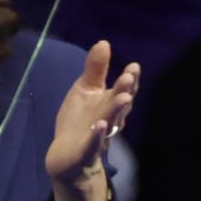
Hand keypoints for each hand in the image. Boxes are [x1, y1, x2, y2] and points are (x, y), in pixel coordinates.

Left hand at [45, 41, 138, 200]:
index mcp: (110, 103)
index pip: (123, 90)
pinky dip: (96, 136)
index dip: (129, 80)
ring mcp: (98, 136)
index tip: (133, 67)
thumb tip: (104, 42)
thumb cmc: (80, 121)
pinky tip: (98, 126)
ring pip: (110, 122)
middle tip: (129, 76)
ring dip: (116, 110)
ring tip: (122, 97)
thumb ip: (96, 70)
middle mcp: (109, 119)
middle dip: (125, 91)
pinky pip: (92, 144)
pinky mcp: (85, 152)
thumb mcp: (85, 91)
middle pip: (119, 105)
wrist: (67, 158)